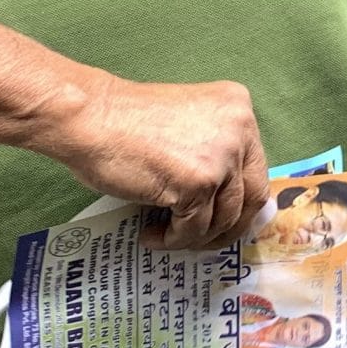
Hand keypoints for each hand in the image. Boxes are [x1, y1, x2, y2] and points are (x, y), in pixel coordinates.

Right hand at [41, 71, 268, 251]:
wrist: (91, 117)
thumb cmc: (125, 121)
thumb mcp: (189, 125)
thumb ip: (214, 150)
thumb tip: (226, 200)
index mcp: (238, 108)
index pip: (255, 168)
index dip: (241, 202)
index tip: (223, 220)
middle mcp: (240, 129)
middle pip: (252, 196)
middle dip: (228, 228)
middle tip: (201, 240)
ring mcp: (222, 157)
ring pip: (223, 218)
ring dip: (196, 237)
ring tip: (166, 236)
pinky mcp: (198, 184)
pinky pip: (194, 228)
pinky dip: (174, 240)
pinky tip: (152, 235)